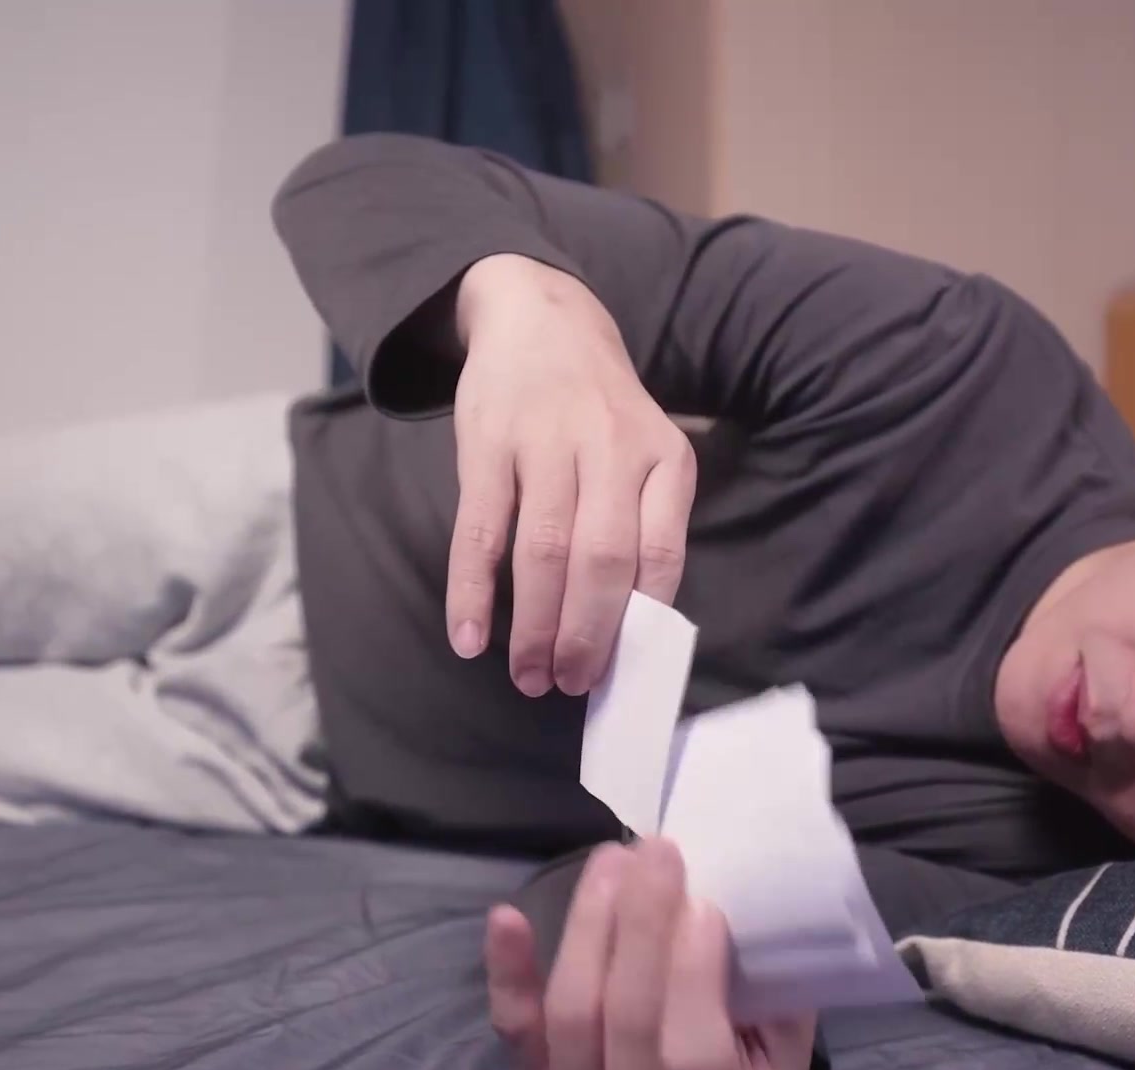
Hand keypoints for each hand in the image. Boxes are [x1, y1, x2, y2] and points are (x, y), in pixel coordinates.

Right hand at [448, 253, 696, 696]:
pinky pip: (480, 530)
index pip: (662, 556)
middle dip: (585, 636)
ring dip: (534, 625)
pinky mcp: (488, 442)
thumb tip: (630, 632)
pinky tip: (469, 637)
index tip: (620, 673)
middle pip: (603, 561)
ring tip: (527, 676)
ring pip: (543, 552)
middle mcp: (613, 448)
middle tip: (568, 686)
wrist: (541, 318)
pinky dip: (472, 590)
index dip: (640, 623)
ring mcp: (547, 442)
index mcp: (664, 459)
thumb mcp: (646, 452)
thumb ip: (646, 525)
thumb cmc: (598, 412)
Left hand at [484, 840, 818, 1069]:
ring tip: (613, 859)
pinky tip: (508, 916)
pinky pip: (517, 1029)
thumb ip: (781, 1006)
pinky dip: (509, 973)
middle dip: (642, 920)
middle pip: (626, 1010)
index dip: (694, 970)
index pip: (693, 1046)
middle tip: (659, 849)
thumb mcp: (781, 1067)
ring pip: (570, 1009)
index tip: (706, 903)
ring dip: (588, 922)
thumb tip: (770, 916)